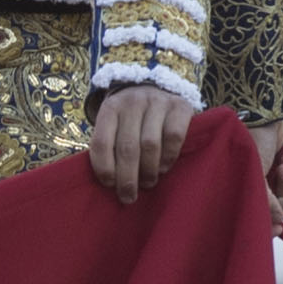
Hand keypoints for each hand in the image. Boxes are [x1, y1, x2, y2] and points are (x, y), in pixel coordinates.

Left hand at [88, 84, 195, 203]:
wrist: (156, 87)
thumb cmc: (131, 117)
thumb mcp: (114, 124)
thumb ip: (111, 146)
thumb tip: (110, 183)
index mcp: (110, 108)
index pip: (102, 142)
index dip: (104, 167)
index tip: (109, 185)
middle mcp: (132, 102)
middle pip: (127, 147)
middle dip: (127, 177)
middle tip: (129, 196)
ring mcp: (157, 102)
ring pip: (150, 144)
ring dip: (148, 170)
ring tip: (147, 183)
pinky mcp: (180, 106)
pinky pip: (174, 137)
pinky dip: (168, 157)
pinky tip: (163, 168)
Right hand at [249, 117, 282, 227]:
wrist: (261, 112)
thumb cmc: (249, 142)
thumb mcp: (254, 175)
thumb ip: (266, 202)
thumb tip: (280, 221)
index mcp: (232, 190)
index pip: (250, 219)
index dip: (265, 228)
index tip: (279, 229)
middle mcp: (245, 186)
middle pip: (270, 211)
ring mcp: (261, 177)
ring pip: (282, 195)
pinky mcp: (275, 166)